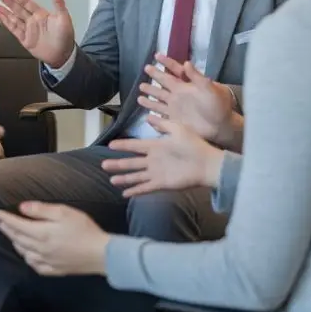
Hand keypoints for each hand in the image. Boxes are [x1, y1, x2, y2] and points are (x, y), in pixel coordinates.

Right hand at [0, 0, 75, 68]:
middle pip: (19, 9)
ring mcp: (27, 30)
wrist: (62, 55)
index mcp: (41, 14)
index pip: (28, 3)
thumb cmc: (65, 36)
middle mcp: (32, 20)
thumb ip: (59, 4)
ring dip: (6, 12)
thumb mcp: (64, 18)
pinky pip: (13, 29)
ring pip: (14, 18)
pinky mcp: (24, 39)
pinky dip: (6, 23)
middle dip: (10, 3)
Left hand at [0, 202, 108, 276]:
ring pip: (24, 253)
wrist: (101, 254)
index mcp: (42, 234)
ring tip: (12, 236)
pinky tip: (28, 255)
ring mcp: (47, 261)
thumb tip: (22, 208)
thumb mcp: (63, 212)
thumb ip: (41, 210)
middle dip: (8, 230)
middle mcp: (40, 249)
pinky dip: (28, 259)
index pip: (17, 225)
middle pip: (18, 239)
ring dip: (15, 243)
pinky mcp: (55, 270)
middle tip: (1, 223)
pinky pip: (35, 265)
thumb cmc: (84, 229)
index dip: (6, 219)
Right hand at [102, 116, 224, 196]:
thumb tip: (148, 117)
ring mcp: (156, 172)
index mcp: (156, 146)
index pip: (135, 145)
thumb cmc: (195, 145)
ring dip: (124, 178)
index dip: (123, 145)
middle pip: (131, 162)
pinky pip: (145, 187)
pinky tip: (125, 194)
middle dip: (117, 163)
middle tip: (103, 165)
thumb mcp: (178, 129)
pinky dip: (135, 190)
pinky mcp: (162, 183)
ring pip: (136, 175)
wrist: (207, 164)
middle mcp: (153, 160)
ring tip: (111, 179)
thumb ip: (163, 124)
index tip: (110, 145)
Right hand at [138, 54, 241, 148]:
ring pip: (159, 101)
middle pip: (163, 84)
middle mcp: (178, 95)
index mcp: (186, 86)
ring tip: (139, 96)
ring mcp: (176, 108)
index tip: (156, 55)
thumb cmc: (219, 106)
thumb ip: (198, 77)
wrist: (222, 126)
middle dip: (154, 76)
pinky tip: (147, 118)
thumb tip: (186, 62)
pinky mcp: (175, 121)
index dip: (166, 63)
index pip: (174, 71)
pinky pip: (162, 118)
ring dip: (149, 98)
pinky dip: (154, 119)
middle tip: (145, 68)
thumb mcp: (210, 89)